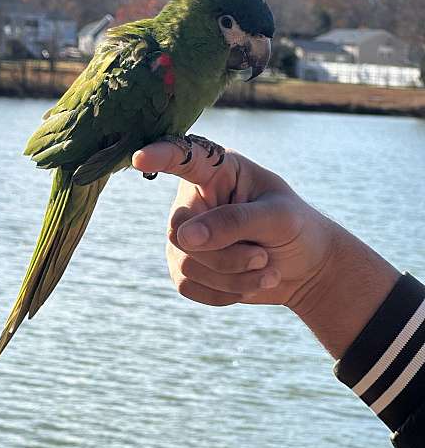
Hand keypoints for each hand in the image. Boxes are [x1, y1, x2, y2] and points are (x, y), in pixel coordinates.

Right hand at [133, 141, 334, 308]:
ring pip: (186, 263)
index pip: (184, 157)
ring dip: (232, 276)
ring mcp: (184, 235)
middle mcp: (193, 200)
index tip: (140, 157)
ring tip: (267, 270)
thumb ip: (234, 222)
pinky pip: (188, 286)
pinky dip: (224, 293)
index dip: (162, 155)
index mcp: (218, 170)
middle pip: (182, 231)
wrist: (306, 268)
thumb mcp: (278, 218)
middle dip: (225, 255)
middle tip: (263, 257)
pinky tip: (250, 284)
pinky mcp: (185, 267)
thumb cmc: (297, 229)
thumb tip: (184, 237)